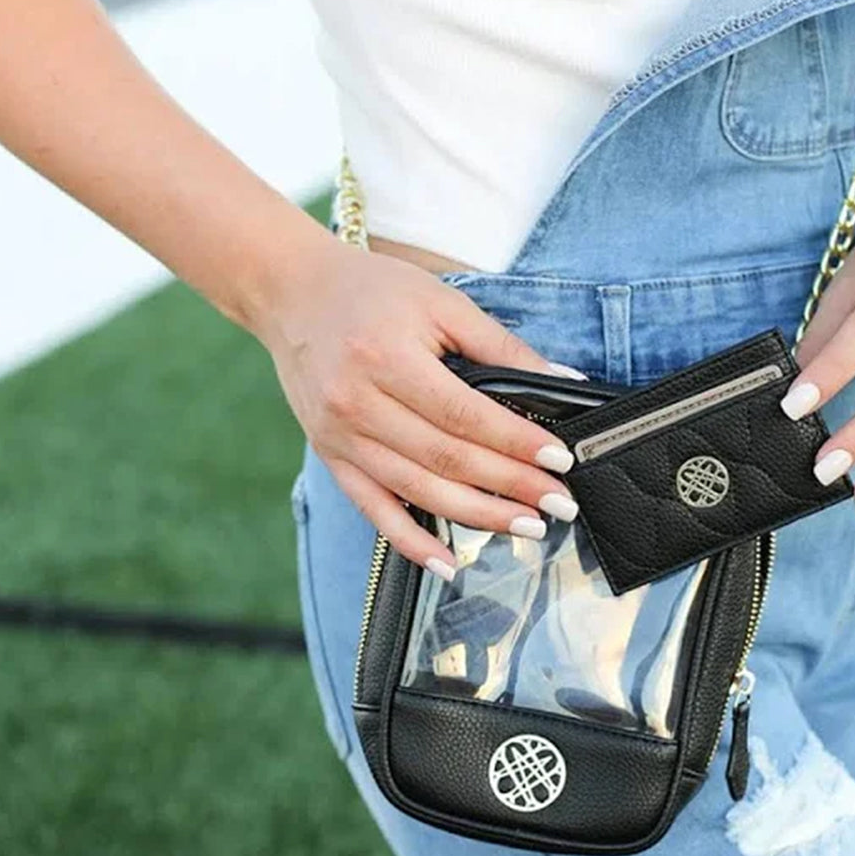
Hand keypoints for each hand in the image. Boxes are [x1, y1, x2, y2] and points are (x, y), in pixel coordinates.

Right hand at [253, 238, 582, 578]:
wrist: (292, 294)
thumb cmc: (369, 291)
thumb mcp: (440, 302)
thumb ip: (500, 345)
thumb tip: (562, 381)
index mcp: (387, 358)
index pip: (466, 415)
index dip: (517, 443)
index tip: (560, 461)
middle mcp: (359, 403)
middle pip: (447, 460)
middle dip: (511, 486)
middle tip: (558, 503)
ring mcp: (341, 437)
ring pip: (418, 492)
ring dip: (477, 516)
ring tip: (526, 526)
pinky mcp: (332, 456)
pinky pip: (374, 509)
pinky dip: (411, 542)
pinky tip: (447, 564)